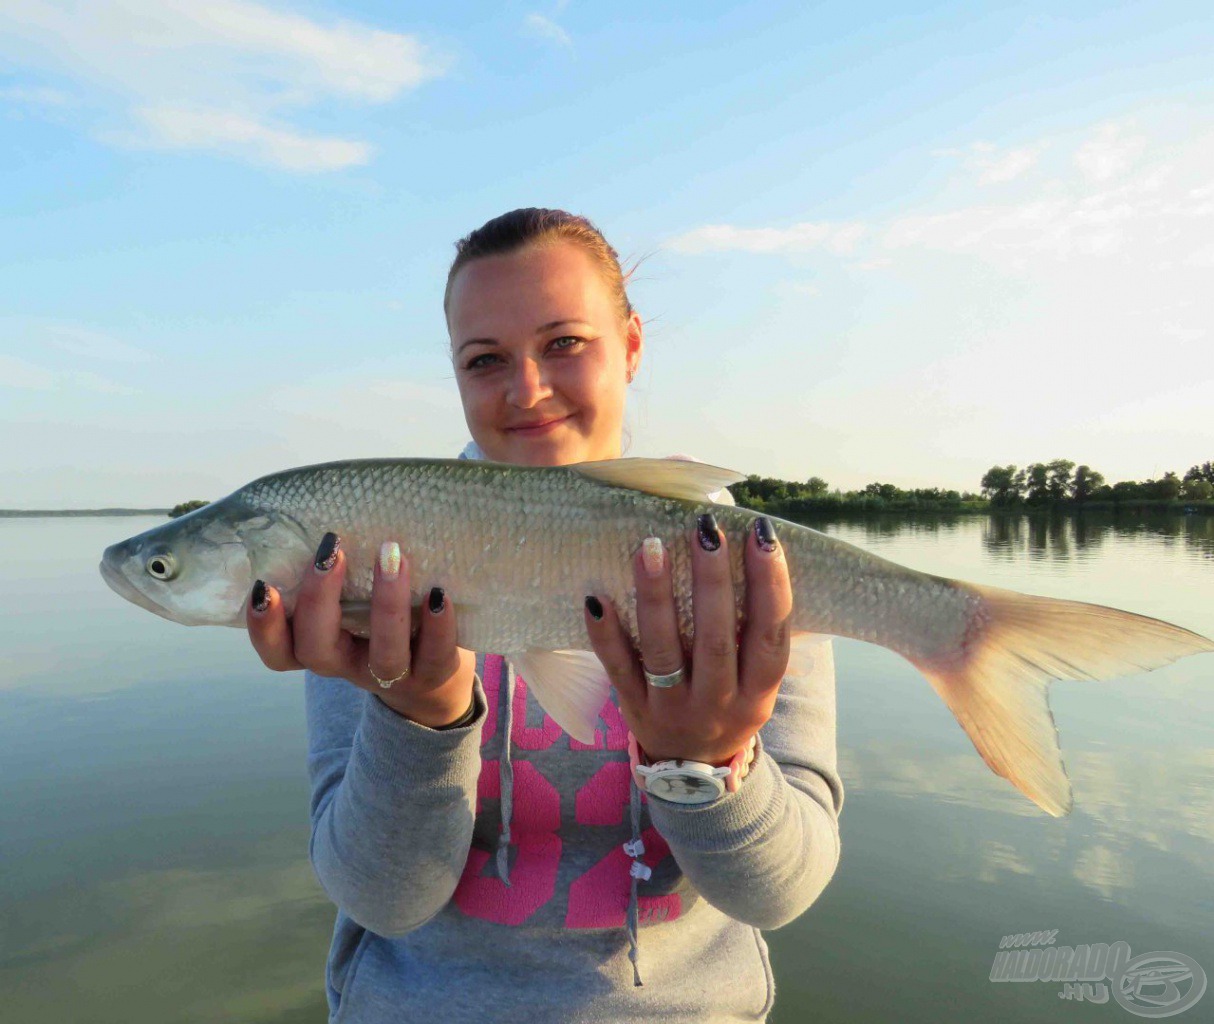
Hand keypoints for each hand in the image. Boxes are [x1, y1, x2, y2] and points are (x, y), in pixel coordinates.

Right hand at [246, 533, 476, 727]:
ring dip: (387, 603)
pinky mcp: (432, 674)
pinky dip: (438, 625)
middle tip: (332, 551)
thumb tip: (326, 508)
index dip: (265, 626)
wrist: (432, 674)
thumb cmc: (379, 620)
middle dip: (319, 600)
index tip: (264, 585)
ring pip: (384, 653)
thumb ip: (336, 575)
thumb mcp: (350, 603)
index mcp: (318, 647)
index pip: (278, 651)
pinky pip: (434, 656)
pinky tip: (438, 593)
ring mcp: (391, 675)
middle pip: (318, 649)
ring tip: (394, 556)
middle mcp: (347, 664)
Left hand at [584, 513, 791, 765]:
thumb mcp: (757, 679)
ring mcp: (673, 708)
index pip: (770, 633)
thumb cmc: (730, 700)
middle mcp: (720, 702)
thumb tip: (743, 541)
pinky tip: (597, 597)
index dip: (771, 584)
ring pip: (664, 652)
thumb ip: (753, 625)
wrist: (694, 772)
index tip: (762, 534)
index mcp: (759, 690)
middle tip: (706, 529)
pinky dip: (606, 635)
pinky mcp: (634, 708)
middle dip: (712, 581)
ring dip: (656, 597)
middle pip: (717, 639)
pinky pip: (618, 669)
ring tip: (651, 547)